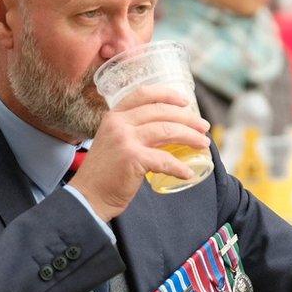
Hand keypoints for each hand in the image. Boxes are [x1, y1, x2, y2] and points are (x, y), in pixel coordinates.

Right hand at [67, 85, 210, 221]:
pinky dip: (180, 167)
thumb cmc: (105, 173)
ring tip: (204, 144)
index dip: (167, 94)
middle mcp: (119, 123)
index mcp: (114, 116)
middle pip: (162, 112)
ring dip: (190, 137)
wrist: (88, 196)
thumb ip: (134, 132)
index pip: (143, 94)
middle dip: (188, 118)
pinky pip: (165, 160)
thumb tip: (169, 130)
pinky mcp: (132, 158)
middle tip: (204, 127)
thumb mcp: (115, 142)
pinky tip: (188, 173)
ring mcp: (125, 139)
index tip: (185, 101)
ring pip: (167, 130)